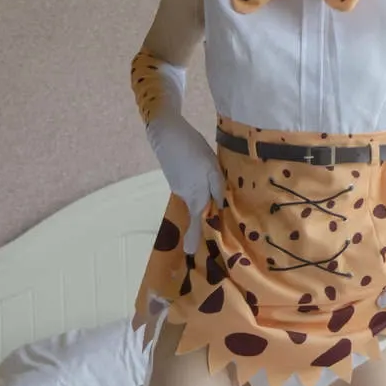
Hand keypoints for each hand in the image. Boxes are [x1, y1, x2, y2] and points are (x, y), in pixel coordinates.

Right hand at [147, 114, 225, 253]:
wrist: (166, 132)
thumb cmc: (192, 149)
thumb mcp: (212, 167)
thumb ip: (217, 188)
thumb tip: (219, 207)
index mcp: (195, 196)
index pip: (197, 221)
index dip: (194, 237)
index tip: (189, 252)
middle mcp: (185, 196)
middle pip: (197, 208)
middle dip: (205, 211)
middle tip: (214, 202)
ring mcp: (178, 187)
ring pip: (194, 195)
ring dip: (201, 191)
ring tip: (207, 176)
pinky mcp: (175, 178)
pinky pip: (189, 186)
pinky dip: (195, 182)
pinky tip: (197, 168)